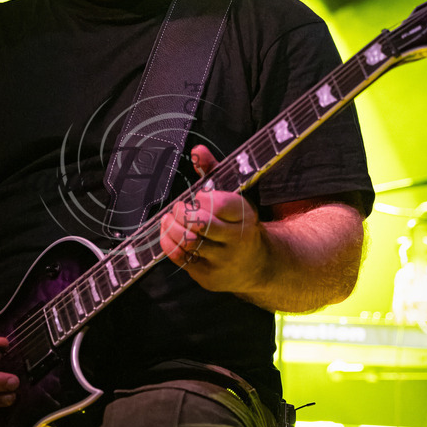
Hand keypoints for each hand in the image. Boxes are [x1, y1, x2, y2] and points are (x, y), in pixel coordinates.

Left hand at [160, 144, 267, 292]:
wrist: (258, 265)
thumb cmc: (240, 225)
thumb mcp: (234, 196)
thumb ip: (214, 172)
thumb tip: (197, 151)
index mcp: (245, 217)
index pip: (221, 204)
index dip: (204, 198)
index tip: (198, 196)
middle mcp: (236, 240)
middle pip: (201, 224)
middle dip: (183, 212)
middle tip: (179, 207)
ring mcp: (222, 261)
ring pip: (189, 242)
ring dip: (172, 226)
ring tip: (171, 218)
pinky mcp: (208, 276)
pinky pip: (181, 258)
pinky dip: (168, 242)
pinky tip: (168, 232)